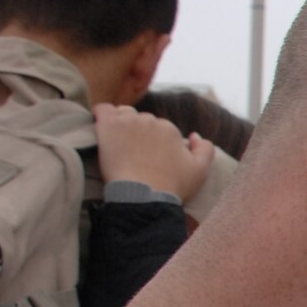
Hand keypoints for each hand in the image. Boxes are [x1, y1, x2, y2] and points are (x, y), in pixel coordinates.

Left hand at [95, 103, 213, 201]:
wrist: (145, 196)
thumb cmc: (172, 186)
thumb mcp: (200, 170)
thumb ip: (205, 149)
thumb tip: (194, 135)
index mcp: (170, 129)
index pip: (159, 127)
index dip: (154, 141)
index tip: (148, 156)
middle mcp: (150, 121)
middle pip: (141, 119)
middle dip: (138, 132)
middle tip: (133, 152)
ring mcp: (129, 122)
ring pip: (122, 114)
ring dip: (121, 124)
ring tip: (117, 143)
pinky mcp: (109, 126)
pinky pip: (101, 110)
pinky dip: (101, 115)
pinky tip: (101, 127)